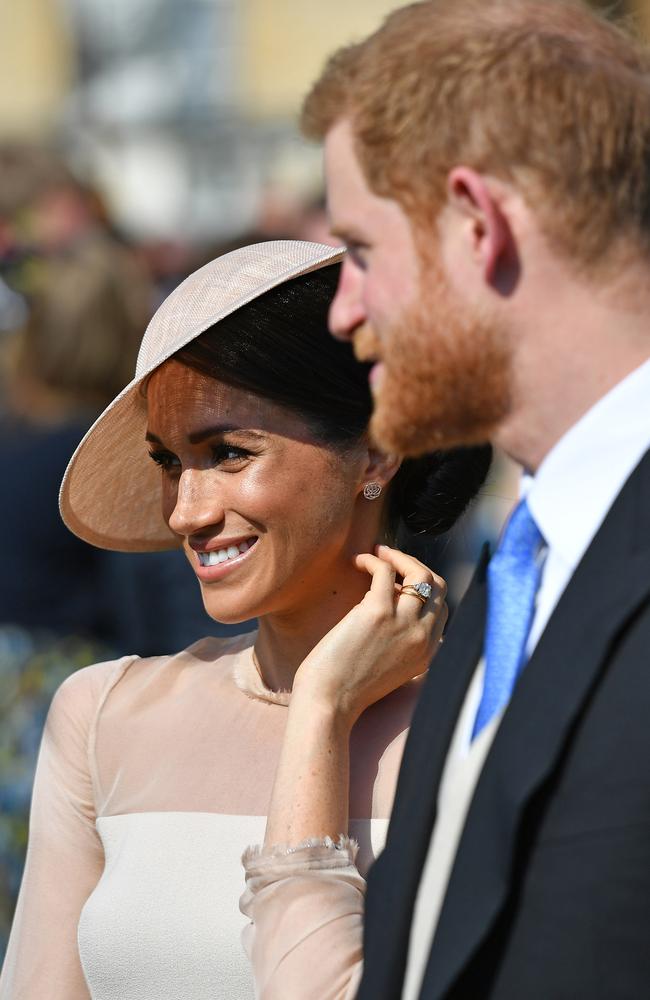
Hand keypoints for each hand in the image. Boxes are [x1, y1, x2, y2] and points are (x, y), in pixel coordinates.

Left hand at [293, 545, 446, 725]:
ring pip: (419, 573)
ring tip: (377, 553)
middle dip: (416, 566)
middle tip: (391, 559)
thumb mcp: (391, 670)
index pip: (441, 608)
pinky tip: (358, 561)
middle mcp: (423, 637)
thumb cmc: (347, 688)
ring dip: (398, 556)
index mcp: (428, 653)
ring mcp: (404, 623)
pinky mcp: (378, 612)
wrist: (328, 703)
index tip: (400, 582)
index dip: (423, 588)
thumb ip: (403, 645)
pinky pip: (385, 570)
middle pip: (437, 586)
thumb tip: (395, 605)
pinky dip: (373, 559)